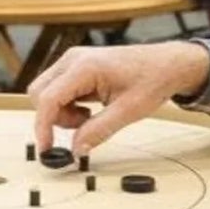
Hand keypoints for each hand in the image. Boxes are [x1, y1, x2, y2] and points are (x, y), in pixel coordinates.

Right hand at [29, 41, 209, 154]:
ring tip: (90, 118)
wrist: (168, 64)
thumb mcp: (128, 112)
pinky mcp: (77, 66)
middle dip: (54, 118)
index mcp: (85, 66)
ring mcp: (74, 61)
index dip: (43, 127)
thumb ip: (98, 131)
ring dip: (62, 113)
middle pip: (40, 94)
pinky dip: (68, 106)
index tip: (47, 149)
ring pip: (47, 92)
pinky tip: (90, 110)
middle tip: (81, 128)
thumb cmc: (153, 80)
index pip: (48, 99)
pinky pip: (58, 89)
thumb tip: (76, 149)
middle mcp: (73, 59)